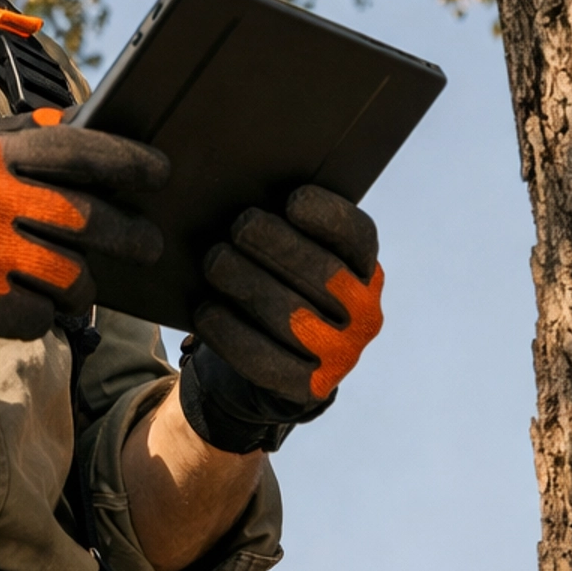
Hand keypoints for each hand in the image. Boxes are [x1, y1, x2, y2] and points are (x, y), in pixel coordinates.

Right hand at [0, 108, 167, 343]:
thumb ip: (22, 136)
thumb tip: (83, 120)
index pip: (73, 148)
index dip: (123, 159)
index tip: (160, 171)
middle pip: (84, 218)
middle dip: (129, 234)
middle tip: (151, 245)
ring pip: (68, 274)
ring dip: (82, 284)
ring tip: (78, 283)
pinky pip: (37, 316)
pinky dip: (45, 317)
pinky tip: (36, 308)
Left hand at [178, 188, 383, 452]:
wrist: (270, 364)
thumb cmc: (276, 283)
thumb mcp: (291, 253)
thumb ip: (287, 224)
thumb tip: (248, 182)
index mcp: (365, 270)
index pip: (357, 237)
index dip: (329, 217)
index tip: (292, 200)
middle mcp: (364, 315)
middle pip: (321, 273)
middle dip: (276, 245)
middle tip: (238, 226)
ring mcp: (341, 356)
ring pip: (290, 315)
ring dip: (247, 282)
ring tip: (214, 260)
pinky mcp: (307, 388)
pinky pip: (263, 359)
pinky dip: (231, 332)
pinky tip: (206, 310)